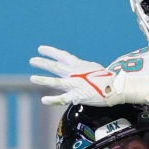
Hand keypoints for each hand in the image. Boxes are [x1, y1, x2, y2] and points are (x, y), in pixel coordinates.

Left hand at [30, 45, 148, 105]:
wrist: (116, 87)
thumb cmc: (107, 78)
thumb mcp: (93, 68)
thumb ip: (82, 68)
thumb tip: (76, 67)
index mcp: (79, 65)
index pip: (62, 56)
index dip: (51, 52)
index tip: (40, 49)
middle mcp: (75, 73)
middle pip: (55, 66)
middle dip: (43, 63)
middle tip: (32, 60)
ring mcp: (75, 84)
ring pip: (56, 81)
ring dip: (43, 80)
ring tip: (33, 78)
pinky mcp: (77, 96)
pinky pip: (62, 98)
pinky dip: (52, 99)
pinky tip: (44, 100)